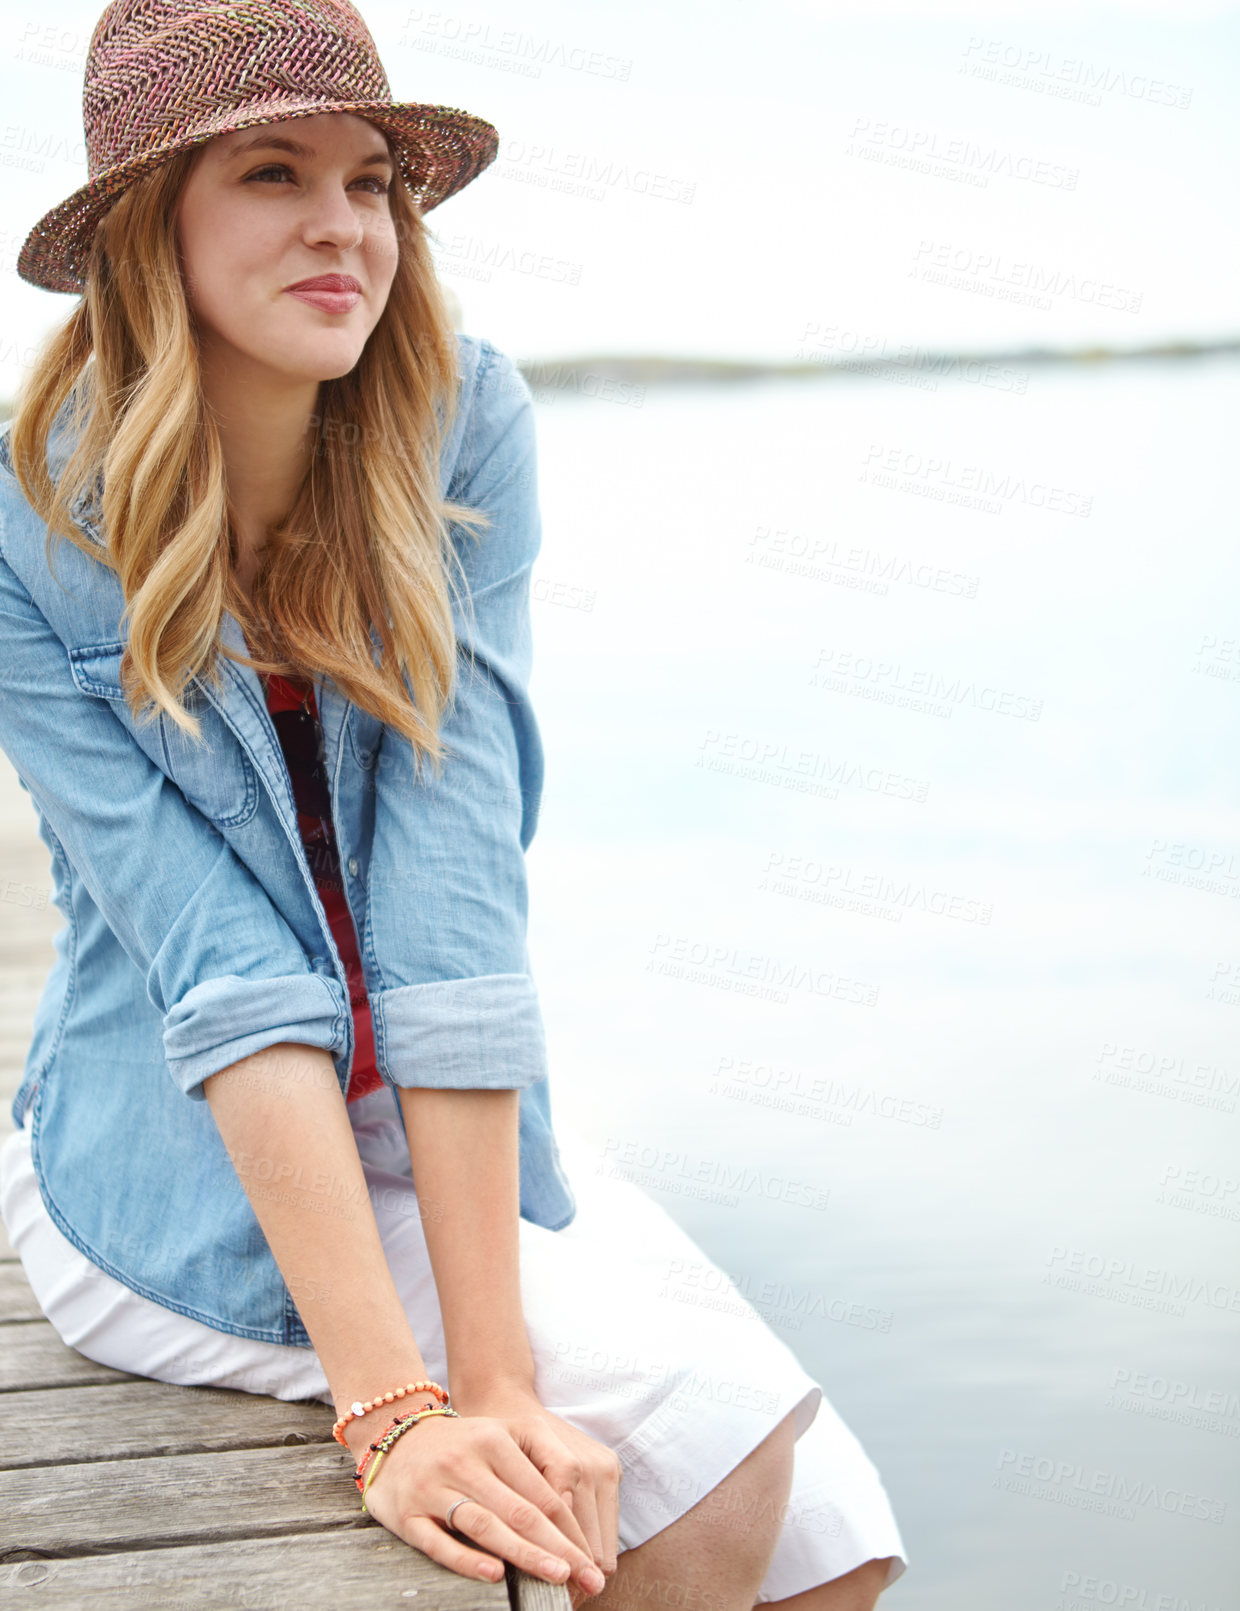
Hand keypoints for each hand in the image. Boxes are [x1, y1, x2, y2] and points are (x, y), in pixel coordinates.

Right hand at [348, 1401, 608, 1595]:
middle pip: (520, 1511)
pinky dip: (467, 1559)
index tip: (592, 1560)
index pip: (541, 1492)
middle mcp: (464, 1461)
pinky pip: (439, 1541)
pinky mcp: (407, 1513)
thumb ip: (539, 1462)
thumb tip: (574, 1511)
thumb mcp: (503, 1433)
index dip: (571, 1529)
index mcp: (493, 1440)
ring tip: (556, 1576)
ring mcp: (433, 1487)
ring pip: (485, 1525)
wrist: (393, 1433)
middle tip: (587, 1578)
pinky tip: (495, 1574)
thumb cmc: (463, 1443)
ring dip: (524, 1553)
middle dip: (558, 1548)